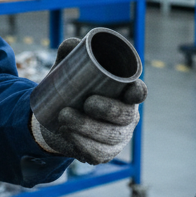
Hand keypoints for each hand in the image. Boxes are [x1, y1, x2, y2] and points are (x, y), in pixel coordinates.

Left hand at [30, 37, 146, 164]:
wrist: (56, 119)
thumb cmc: (71, 89)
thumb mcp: (69, 69)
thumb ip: (71, 52)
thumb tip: (72, 43)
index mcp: (124, 93)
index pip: (139, 92)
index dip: (137, 92)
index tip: (130, 89)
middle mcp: (127, 116)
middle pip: (124, 115)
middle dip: (107, 109)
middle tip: (87, 102)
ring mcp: (117, 137)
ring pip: (108, 136)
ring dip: (87, 127)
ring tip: (64, 117)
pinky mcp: (104, 153)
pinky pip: (96, 153)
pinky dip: (81, 144)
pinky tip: (68, 134)